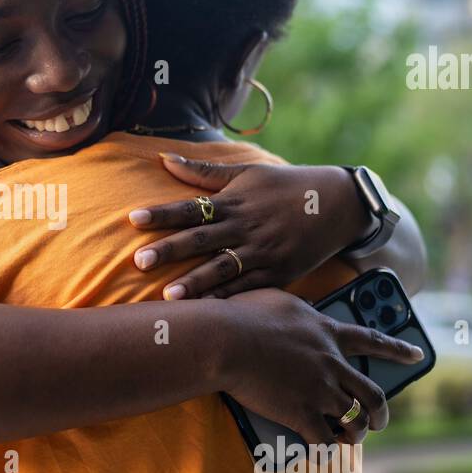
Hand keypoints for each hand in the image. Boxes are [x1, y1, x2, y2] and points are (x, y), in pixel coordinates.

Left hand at [129, 157, 373, 298]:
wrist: (338, 205)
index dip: (161, 214)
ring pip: (223, 269)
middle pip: (201, 240)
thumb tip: (163, 159)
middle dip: (170, 250)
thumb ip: (203, 172)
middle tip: (138, 261)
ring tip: (169, 296)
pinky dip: (229, 301)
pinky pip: (249, 289)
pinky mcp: (278, 274)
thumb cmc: (286, 187)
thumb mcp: (247, 173)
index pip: (190, 207)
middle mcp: (245, 228)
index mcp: (234, 202)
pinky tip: (207, 314)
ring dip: (196, 283)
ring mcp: (262, 253)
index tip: (133, 218)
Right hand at [218, 289, 424, 445]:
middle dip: (381, 410)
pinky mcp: (302, 413)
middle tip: (380, 418)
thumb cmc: (243, 315)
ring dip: (359, 433)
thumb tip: (302, 309)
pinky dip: (328, 449)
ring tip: (354, 438)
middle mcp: (332, 363)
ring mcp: (320, 390)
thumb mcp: (278, 300)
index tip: (417, 355)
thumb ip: (298, 308)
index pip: (373, 341)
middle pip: (373, 392)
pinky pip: (326, 440)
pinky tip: (325, 452)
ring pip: (357, 420)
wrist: (225, 340)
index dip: (398, 350)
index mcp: (328, 333)